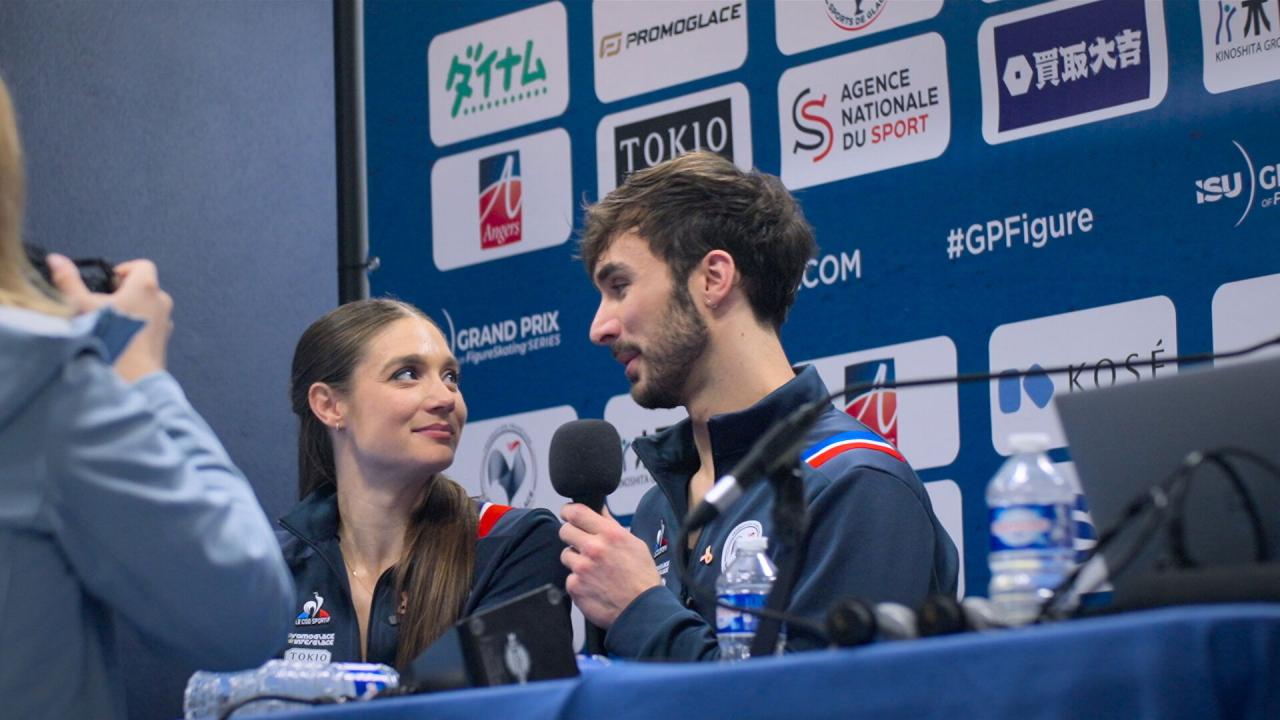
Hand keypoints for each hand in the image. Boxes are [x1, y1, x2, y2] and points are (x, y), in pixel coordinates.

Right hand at [47, 254, 172, 381]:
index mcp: (146, 287)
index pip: (142, 265)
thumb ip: (68, 280)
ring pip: (148, 306)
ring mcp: (165, 320)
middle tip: (103, 303)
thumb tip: (56, 259)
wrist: (132, 374)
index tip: (108, 283)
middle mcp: (161, 300)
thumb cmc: (109, 336)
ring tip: (110, 322)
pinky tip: (120, 337)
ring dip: (131, 309)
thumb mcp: (81, 305)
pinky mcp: (164, 338)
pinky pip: (151, 324)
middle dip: (124, 291)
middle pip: (144, 286)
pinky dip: (137, 325)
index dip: (124, 270)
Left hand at [559, 504, 661, 627]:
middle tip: (581, 544)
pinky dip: (578, 581)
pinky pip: (569, 577)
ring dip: (576, 560)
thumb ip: (613, 526)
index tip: (567, 513)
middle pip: (565, 531)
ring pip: (566, 555)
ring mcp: (582, 568)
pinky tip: (593, 585)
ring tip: (593, 570)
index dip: (568, 510)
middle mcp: (594, 548)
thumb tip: (599, 511)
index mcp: (610, 534)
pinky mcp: (574, 586)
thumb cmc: (642, 579)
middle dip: (571, 535)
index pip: (577, 512)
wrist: (641, 610)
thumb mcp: (635, 544)